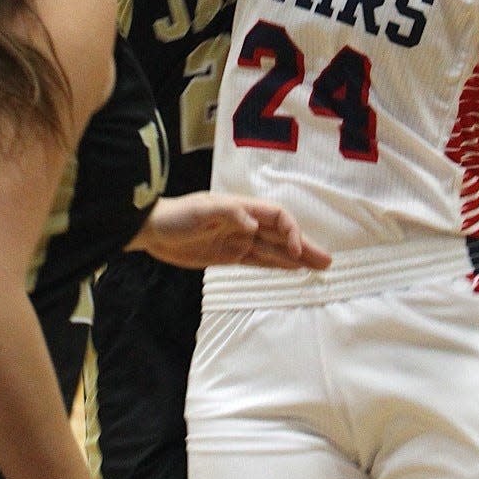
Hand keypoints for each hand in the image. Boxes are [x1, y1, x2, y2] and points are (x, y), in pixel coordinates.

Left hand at [134, 192, 332, 270]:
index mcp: (241, 208)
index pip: (277, 217)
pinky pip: (260, 261)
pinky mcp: (229, 256)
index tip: (296, 251)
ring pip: (275, 250)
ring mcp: (238, 240)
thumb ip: (228, 214)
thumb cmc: (175, 215)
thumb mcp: (199, 210)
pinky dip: (277, 265)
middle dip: (304, 247)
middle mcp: (245, 223)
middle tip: (327, 262)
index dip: (292, 232)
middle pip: (282, 235)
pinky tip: (292, 270)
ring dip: (297, 258)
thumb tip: (253, 224)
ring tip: (319, 268)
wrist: (150, 231)